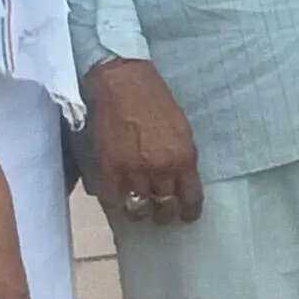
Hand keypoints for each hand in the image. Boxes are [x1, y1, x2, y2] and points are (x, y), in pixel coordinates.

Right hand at [84, 57, 199, 225]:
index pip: (191, 198)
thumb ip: (181, 158)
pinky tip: (118, 199)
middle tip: (160, 213)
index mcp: (183, 158)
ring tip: (138, 209)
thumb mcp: (182, 129)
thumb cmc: (155, 101)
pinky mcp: (107, 169)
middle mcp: (160, 169)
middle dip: (164, 214)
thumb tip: (180, 181)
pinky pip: (112, 201)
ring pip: (138, 209)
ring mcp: (132, 171)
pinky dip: (115, 203)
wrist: (122, 83)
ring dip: (139, 212)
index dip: (189, 212)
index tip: (186, 215)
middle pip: (165, 208)